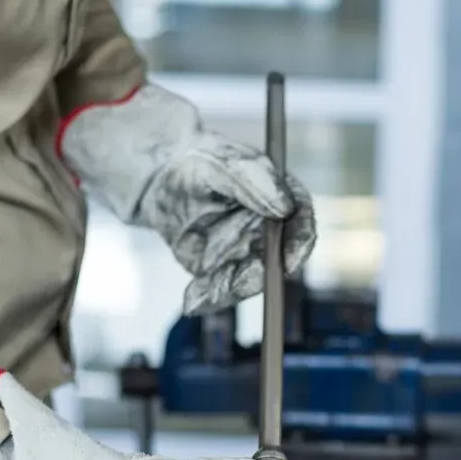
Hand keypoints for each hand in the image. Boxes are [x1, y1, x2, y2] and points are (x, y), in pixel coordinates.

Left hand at [58, 84, 315, 314]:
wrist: (159, 177)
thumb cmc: (197, 160)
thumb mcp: (224, 164)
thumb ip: (254, 182)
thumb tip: (285, 207)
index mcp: (278, 200)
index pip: (301, 225)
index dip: (299, 245)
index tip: (287, 262)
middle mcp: (266, 231)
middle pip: (273, 264)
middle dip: (253, 279)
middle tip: (230, 284)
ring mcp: (243, 251)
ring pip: (246, 282)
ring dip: (226, 293)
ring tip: (198, 295)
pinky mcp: (219, 267)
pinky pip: (219, 289)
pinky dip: (207, 298)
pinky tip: (191, 299)